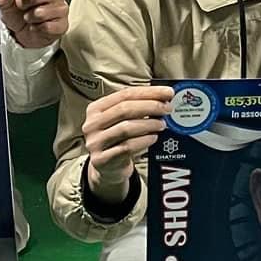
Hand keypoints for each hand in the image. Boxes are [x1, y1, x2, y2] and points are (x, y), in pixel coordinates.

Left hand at [0, 0, 67, 47]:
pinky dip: (37, 29)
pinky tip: (37, 27)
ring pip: (41, 12)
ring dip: (30, 18)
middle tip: (23, 9)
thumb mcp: (8, 3)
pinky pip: (47, 26)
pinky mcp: (63, 25)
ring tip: (30, 19)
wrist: (24, 34)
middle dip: (24, 4)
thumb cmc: (19, 15)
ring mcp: (62, 8)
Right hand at [80, 84, 172, 200]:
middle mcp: (92, 124)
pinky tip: (153, 138)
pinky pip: (127, 147)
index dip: (149, 92)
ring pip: (126, 128)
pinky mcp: (101, 160)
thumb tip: (164, 97)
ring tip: (162, 125)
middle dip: (151, 106)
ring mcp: (95, 142)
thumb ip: (137, 108)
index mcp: (96, 109)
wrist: (107, 168)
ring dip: (149, 124)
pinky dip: (144, 140)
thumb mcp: (122, 121)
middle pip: (125, 109)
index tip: (168, 92)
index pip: (125, 94)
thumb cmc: (118, 139)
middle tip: (167, 109)